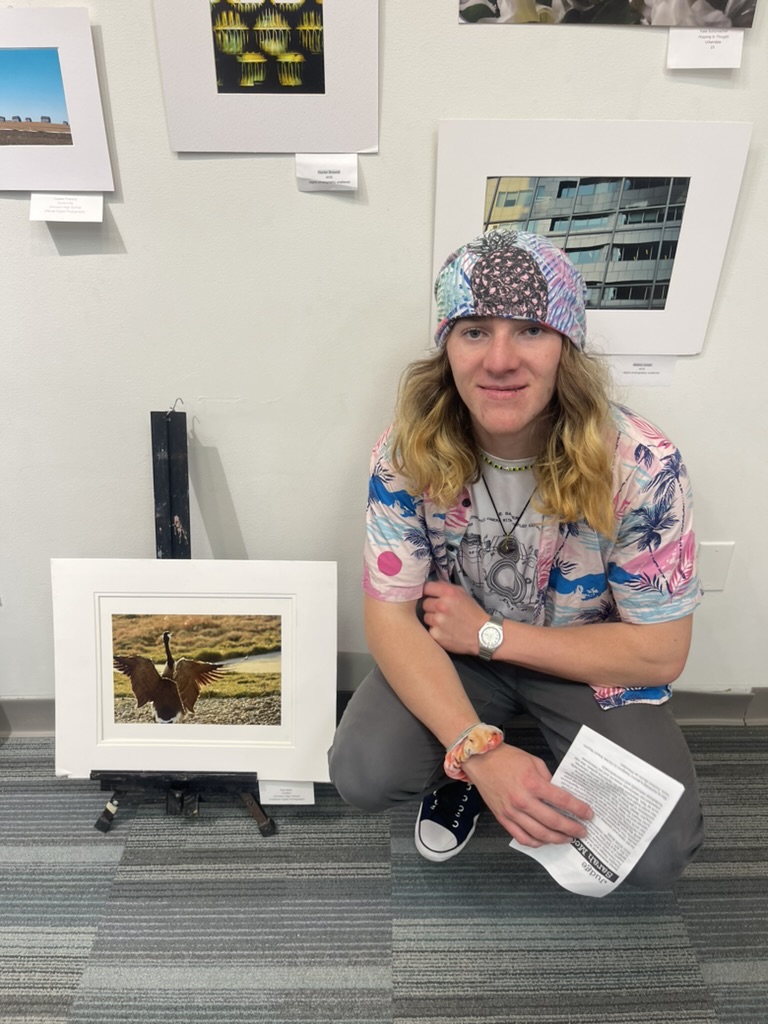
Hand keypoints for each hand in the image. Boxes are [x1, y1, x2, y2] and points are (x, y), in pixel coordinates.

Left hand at [422, 581, 486, 655]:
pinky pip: (430, 630)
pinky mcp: (436, 635)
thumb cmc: (473, 613)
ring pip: (426, 617)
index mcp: (448, 593)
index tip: (430, 595)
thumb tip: (431, 585)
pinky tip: (446, 631)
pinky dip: (436, 631)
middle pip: (424, 603)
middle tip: (442, 611)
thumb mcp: (463, 593)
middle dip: (432, 607)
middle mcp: (441, 606)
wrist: (483, 634)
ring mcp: (438, 621)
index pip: (426, 587)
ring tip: (445, 622)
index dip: (428, 592)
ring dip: (433, 619)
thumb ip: (446, 587)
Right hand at [463, 742, 592, 846]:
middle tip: (583, 832)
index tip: (588, 814)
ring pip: (539, 834)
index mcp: (532, 783)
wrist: (481, 760)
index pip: (561, 800)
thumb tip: (559, 794)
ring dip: (556, 839)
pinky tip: (544, 841)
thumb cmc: (507, 758)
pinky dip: (535, 842)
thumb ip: (548, 778)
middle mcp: (523, 800)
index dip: (578, 809)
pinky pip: (521, 837)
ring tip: (567, 838)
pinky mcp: (503, 818)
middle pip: (553, 821)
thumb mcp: (534, 761)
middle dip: (572, 828)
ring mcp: (511, 812)